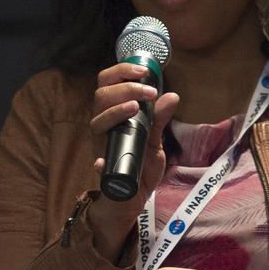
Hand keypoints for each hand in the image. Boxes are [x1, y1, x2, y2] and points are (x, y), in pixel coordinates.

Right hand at [86, 63, 179, 251]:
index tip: (144, 70)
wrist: (133, 199)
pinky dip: (102, 159)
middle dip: (124, 88)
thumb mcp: (155, 141)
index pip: (108, 85)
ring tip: (135, 107)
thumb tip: (172, 96)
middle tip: (148, 91)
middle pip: (100, 96)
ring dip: (115, 111)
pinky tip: (106, 158)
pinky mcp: (104, 169)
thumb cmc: (141, 167)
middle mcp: (104, 128)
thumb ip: (159, 120)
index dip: (121, 72)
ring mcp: (102, 147)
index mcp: (114, 115)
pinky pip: (98, 161)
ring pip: (97, 121)